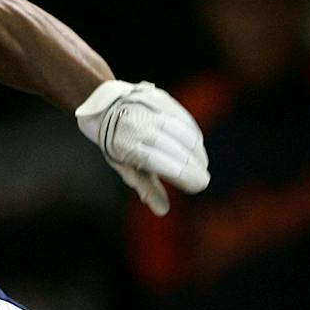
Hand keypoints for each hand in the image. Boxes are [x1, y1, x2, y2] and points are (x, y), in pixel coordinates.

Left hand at [74, 79, 210, 215]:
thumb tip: (163, 211)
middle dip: (193, 166)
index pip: (160, 163)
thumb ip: (146, 188)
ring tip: (202, 163)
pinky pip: (182, 117)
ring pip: (181, 131)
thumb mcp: (126, 168)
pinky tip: (198, 145)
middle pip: (174, 148)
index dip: (183, 175)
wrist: (105, 107)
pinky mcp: (159, 98)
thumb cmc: (117, 145)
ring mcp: (148, 110)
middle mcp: (137, 126)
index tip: (198, 185)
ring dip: (196, 150)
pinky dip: (193, 132)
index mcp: (126, 146)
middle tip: (203, 179)